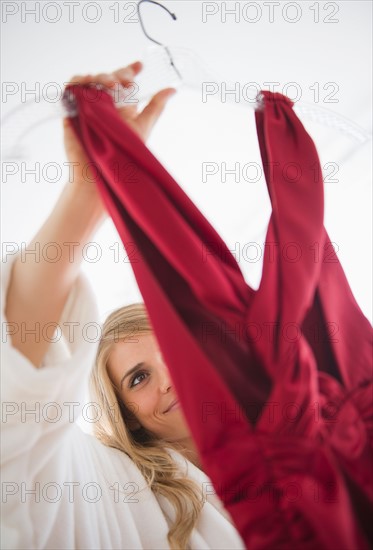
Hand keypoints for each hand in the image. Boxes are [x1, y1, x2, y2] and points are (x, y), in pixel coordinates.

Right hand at [63, 61, 175, 196]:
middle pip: (109, 78)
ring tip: (112, 84)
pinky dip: (79, 81)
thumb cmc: (121, 155)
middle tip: (127, 81)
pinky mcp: (72, 108)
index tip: (140, 66)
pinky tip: (89, 83)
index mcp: (121, 107)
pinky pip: (72, 87)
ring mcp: (87, 104)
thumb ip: (155, 107)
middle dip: (119, 74)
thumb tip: (172, 90)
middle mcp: (104, 103)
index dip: (130, 70)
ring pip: (91, 79)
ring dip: (101, 76)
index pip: (124, 83)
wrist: (100, 171)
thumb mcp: (142, 126)